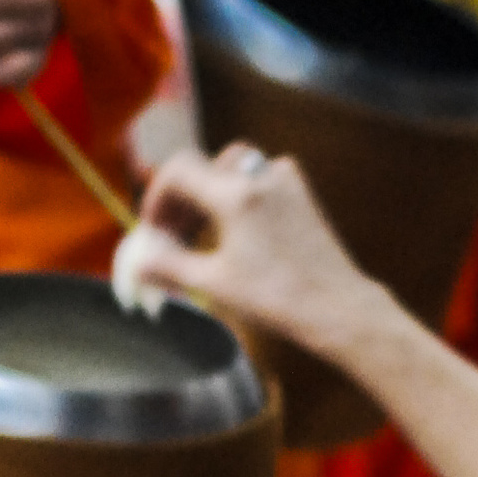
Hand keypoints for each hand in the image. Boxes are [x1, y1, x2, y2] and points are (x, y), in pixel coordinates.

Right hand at [123, 141, 374, 354]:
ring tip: (199, 233)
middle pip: (203, 168)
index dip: (157, 196)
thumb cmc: (280, 298)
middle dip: (181, 199)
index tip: (153, 226)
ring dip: (208, 195)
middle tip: (171, 235)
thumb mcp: (213, 283)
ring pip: (231, 171)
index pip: (178, 170)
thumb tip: (139, 261)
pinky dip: (237, 196)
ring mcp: (286, 182)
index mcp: (236, 193)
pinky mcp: (301, 194)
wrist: (337, 308)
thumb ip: (168, 265)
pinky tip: (234, 232)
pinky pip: (257, 180)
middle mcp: (262, 176)